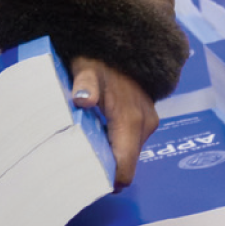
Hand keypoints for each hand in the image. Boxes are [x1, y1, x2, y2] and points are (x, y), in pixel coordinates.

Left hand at [70, 57, 158, 189]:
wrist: (123, 45)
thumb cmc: (99, 59)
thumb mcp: (86, 68)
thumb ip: (84, 85)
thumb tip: (83, 100)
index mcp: (130, 120)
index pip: (126, 166)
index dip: (108, 179)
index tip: (85, 180)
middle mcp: (144, 125)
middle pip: (127, 163)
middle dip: (105, 169)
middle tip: (77, 166)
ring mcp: (148, 122)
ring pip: (129, 153)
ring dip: (110, 156)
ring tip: (83, 150)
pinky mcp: (146, 119)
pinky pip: (130, 142)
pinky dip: (114, 145)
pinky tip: (95, 137)